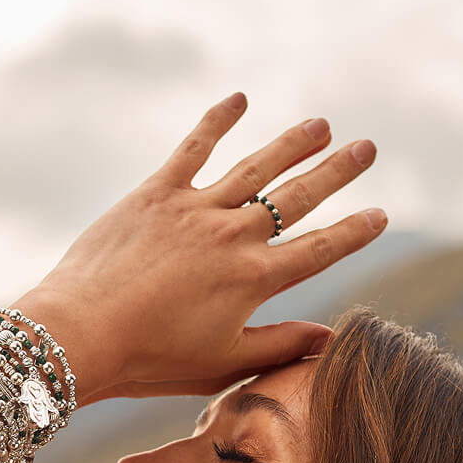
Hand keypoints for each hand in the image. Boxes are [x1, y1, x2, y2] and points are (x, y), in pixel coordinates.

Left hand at [13, 92, 384, 403]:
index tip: (380, 214)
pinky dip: (217, 121)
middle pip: (297, 198)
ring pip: (255, 168)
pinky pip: (193, 149)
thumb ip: (279, 346)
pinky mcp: (156, 194)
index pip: (320, 250)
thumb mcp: (222, 363)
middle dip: (336, 173)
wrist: (82, 333)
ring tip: (321, 125)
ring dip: (291, 144)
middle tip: (367, 149)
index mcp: (255, 281)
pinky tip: (239, 99)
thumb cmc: (150, 360)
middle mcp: (234, 237)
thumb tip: (329, 337)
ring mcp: (195, 210)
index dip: (354, 232)